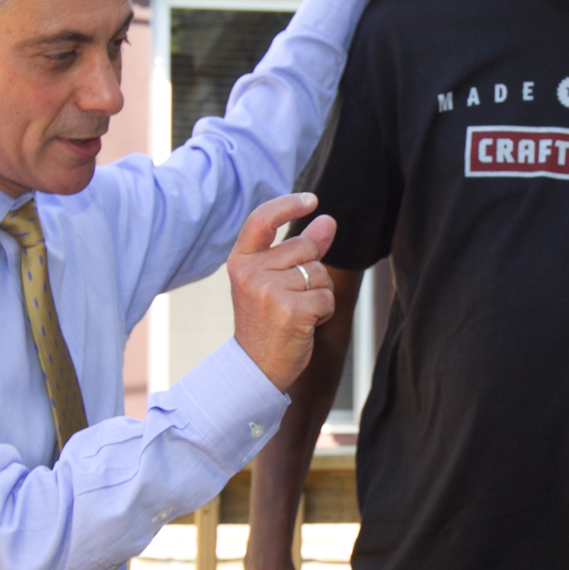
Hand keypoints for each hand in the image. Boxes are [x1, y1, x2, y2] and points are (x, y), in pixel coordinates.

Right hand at [228, 193, 336, 390]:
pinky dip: (324, 312)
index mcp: (241, 262)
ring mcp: (269, 291)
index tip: (311, 200)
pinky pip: (326, 297)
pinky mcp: (290, 310)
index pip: (262, 219)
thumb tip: (327, 220)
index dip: (289, 205)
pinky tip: (304, 325)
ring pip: (320, 273)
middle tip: (291, 298)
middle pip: (305, 247)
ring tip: (296, 313)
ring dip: (319, 294)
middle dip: (311, 270)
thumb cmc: (266, 322)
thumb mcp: (274, 281)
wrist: (256, 368)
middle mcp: (250, 272)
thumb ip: (300, 249)